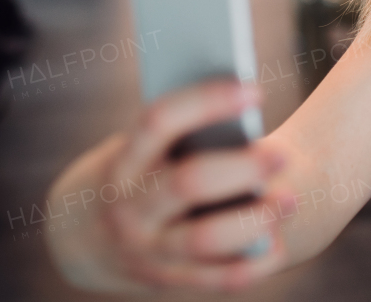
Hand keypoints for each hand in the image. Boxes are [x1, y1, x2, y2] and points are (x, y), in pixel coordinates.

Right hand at [95, 78, 294, 290]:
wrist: (80, 239)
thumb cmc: (133, 172)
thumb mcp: (138, 149)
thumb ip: (182, 136)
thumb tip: (245, 113)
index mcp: (121, 161)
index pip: (159, 122)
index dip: (207, 101)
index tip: (254, 90)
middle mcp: (129, 208)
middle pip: (189, 183)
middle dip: (241, 168)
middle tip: (282, 156)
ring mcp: (146, 250)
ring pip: (205, 239)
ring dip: (253, 220)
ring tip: (290, 200)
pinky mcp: (166, 280)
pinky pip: (215, 279)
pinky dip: (252, 264)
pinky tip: (279, 243)